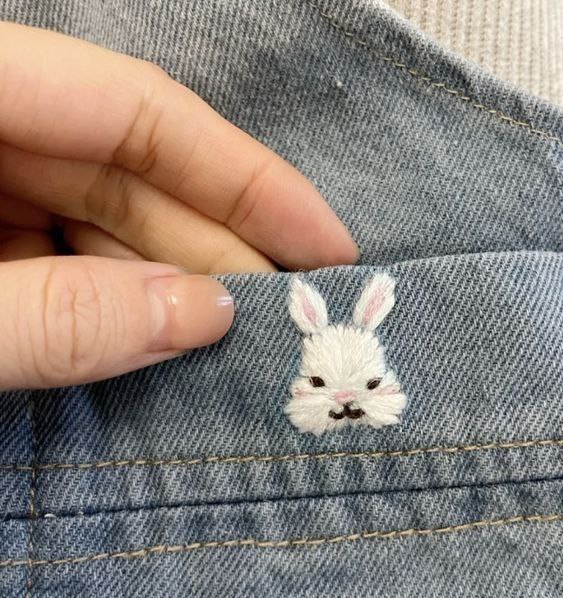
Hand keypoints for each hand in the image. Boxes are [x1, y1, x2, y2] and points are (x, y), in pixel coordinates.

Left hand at [0, 22, 357, 389]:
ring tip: (238, 340)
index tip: (328, 245)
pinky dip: (109, 304)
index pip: (140, 111)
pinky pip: (54, 256)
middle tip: (290, 315)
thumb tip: (202, 315)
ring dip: (170, 285)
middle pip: (127, 171)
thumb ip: (61, 315)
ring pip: (96, 221)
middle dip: (216, 247)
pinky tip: (160, 342)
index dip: (247, 178)